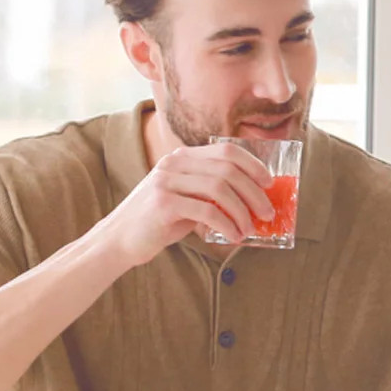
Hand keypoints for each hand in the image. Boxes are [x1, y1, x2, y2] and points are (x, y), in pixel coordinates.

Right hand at [93, 143, 275, 266]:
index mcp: (182, 157)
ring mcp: (166, 181)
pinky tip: (233, 236)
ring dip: (242, 211)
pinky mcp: (163, 203)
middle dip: (254, 192)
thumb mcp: (188, 199)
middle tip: (267, 213)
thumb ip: (212, 194)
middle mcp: (174, 163)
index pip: (227, 150)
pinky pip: (207, 211)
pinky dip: (227, 224)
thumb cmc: (159, 222)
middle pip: (228, 169)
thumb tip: (254, 200)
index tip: (270, 184)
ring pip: (220, 189)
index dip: (253, 165)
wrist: (120, 239)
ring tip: (250, 229)